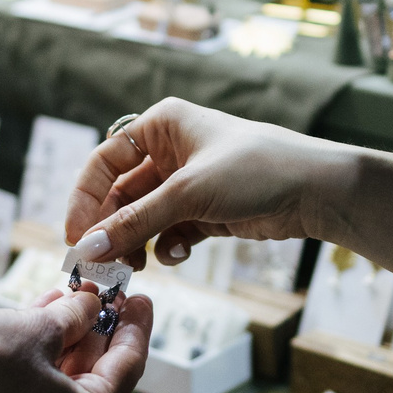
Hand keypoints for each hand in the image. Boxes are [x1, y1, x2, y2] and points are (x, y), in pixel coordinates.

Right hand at [0, 287, 151, 392]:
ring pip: (63, 378)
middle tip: (106, 290)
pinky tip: (39, 314)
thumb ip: (73, 315)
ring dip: (68, 335)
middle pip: (97, 374)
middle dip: (99, 328)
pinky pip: (37, 385)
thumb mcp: (37, 329)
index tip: (140, 295)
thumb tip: (89, 305)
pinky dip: (42, 353)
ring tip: (72, 293)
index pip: (128, 365)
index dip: (135, 324)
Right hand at [63, 98, 355, 269]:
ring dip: (136, 243)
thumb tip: (86, 250)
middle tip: (100, 266)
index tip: (74, 237)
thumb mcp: (188, 194)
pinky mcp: (206, 210)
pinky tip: (180, 253)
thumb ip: (135, 223)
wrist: (317, 190)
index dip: (85, 199)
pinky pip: (169, 231)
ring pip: (144, 217)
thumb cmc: (256, 170)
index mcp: (161, 125)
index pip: (104, 162)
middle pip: (121, 195)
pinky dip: (167, 246)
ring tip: (136, 266)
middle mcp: (171, 150)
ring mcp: (188, 182)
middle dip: (111, 230)